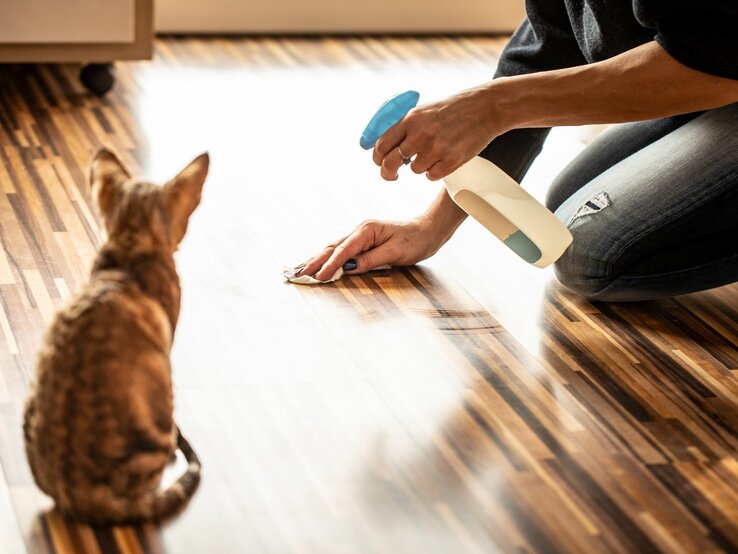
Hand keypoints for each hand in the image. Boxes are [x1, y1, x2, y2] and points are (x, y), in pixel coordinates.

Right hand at [298, 215, 446, 280]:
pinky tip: (318, 263)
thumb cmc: (415, 240)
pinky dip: (328, 258)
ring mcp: (360, 235)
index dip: (330, 265)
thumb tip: (350, 268)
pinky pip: (341, 251)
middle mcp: (359, 231)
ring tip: (301, 270)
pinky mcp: (363, 242)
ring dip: (317, 259)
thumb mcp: (395, 252)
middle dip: (314, 261)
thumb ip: (371, 260)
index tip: (318, 277)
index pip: (343, 250)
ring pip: (333, 248)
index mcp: (366, 231)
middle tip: (298, 274)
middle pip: (332, 248)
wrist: (428, 230)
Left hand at [373, 85, 503, 181]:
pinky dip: (435, 171)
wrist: (484, 108)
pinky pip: (432, 176)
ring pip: (415, 170)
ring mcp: (437, 148)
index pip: (381, 145)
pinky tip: (444, 158)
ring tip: (435, 152)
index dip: (377, 158)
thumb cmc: (451, 110)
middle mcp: (421, 134)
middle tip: (393, 176)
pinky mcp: (452, 160)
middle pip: (391, 162)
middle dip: (388, 173)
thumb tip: (383, 148)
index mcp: (410, 119)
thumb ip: (404, 128)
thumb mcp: (423, 111)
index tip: (380, 163)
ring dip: (421, 166)